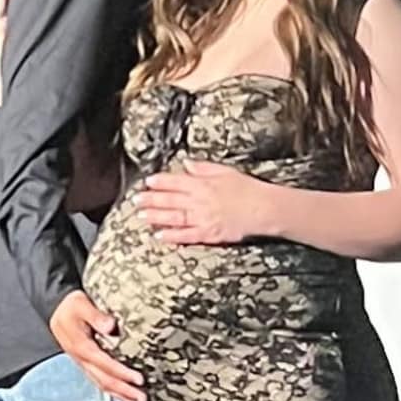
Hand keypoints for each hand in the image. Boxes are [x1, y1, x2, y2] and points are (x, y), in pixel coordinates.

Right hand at [51, 289, 142, 400]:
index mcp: (82, 347)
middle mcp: (82, 359)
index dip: (123, 373)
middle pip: (105, 380)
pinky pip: (99, 382)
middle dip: (125, 391)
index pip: (106, 364)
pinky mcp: (85, 364)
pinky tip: (122, 397)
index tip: (139, 379)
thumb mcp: (81, 304)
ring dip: (120, 396)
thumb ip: (96, 316)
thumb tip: (110, 326)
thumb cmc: (71, 306)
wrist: (56, 309)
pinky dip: (112, 391)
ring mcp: (83, 364)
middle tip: (143, 399)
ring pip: (102, 384)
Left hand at [132, 158, 271, 247]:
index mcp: (203, 184)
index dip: (159, 181)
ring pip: (174, 217)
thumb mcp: (225, 171)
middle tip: (136, 200)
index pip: (176, 181)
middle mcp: (199, 201)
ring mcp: (203, 218)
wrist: (263, 209)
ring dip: (156, 217)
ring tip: (141, 216)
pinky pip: (187, 235)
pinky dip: (172, 236)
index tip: (147, 181)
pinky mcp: (209, 234)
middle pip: (170, 199)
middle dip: (151, 200)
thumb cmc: (248, 189)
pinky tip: (159, 236)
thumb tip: (187, 164)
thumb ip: (204, 168)